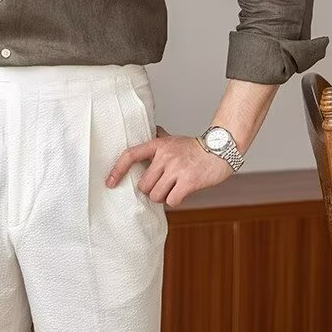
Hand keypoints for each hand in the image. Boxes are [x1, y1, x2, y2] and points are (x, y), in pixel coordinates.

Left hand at [106, 124, 234, 208]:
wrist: (221, 149)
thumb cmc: (195, 148)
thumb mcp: (173, 139)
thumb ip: (159, 139)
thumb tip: (147, 130)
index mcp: (158, 144)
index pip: (130, 155)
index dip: (117, 170)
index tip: (110, 183)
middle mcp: (165, 156)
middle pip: (143, 185)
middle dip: (151, 191)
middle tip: (161, 187)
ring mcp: (177, 169)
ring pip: (156, 195)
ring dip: (162, 197)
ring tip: (172, 190)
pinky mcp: (188, 182)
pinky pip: (172, 201)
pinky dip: (175, 201)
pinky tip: (182, 193)